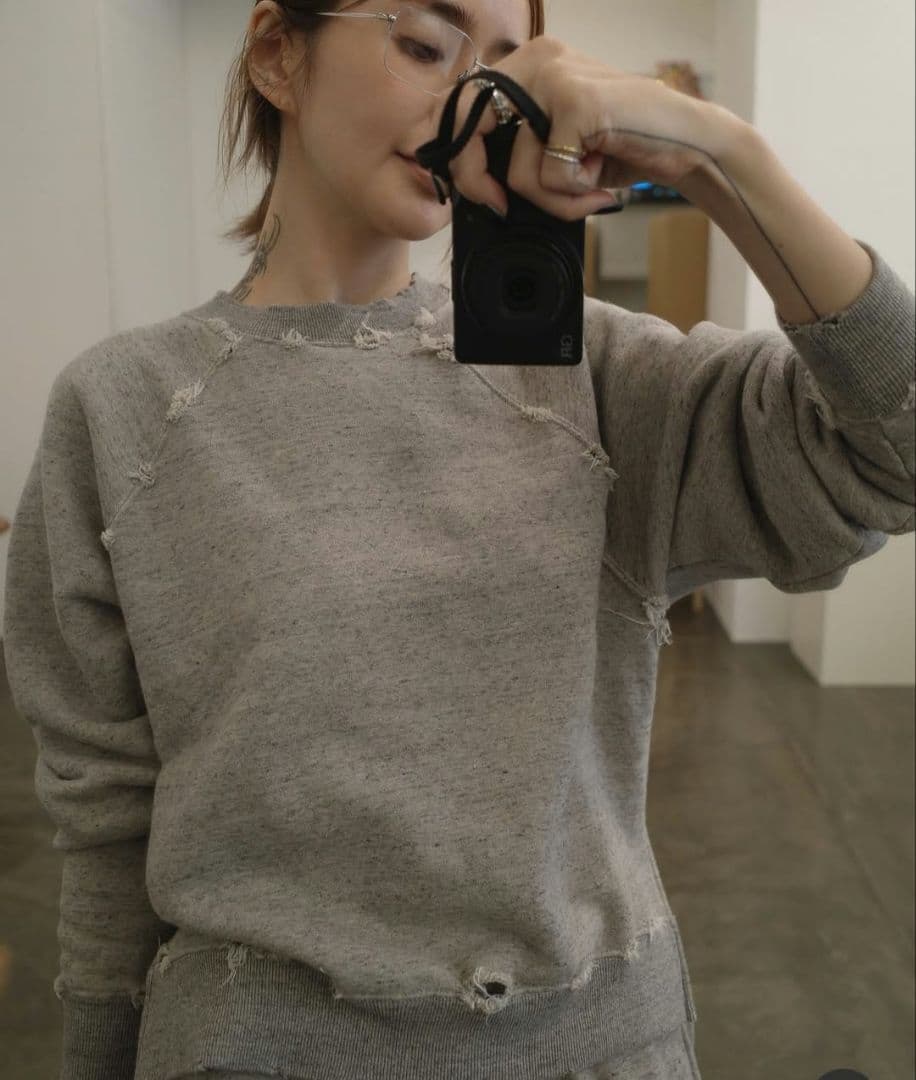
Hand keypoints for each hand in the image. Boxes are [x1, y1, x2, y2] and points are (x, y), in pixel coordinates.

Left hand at [424, 35, 745, 220]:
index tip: (460, 187)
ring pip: (516, 168)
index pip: (459, 104)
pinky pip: (551, 175)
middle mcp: (537, 58)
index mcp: (527, 65)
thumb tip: (464, 181)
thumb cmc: (621, 149)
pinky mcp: (576, 101)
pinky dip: (576, 193)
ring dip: (553, 198)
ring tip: (587, 187)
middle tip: (499, 207)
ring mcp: (556, 76)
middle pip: (467, 127)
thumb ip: (515, 149)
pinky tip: (602, 178)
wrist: (685, 144)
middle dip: (476, 181)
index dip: (448, 151)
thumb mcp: (557, 147)